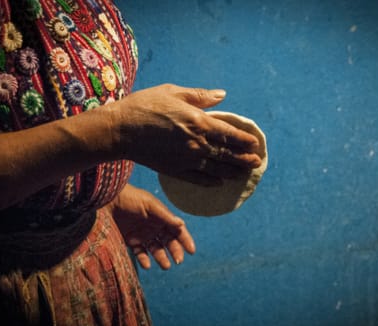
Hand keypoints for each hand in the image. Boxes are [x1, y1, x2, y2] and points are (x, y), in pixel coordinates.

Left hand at [106, 184, 195, 269]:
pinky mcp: (131, 241)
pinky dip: (144, 260)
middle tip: (178, 260)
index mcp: (162, 217)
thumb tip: (181, 224)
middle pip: (169, 242)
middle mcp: (155, 227)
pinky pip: (140, 253)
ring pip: (156, 250)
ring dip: (162, 258)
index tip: (191, 251)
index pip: (177, 230)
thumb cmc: (130, 198)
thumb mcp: (149, 205)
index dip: (185, 240)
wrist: (107, 200)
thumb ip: (165, 215)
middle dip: (175, 251)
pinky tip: (147, 264)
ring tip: (165, 266)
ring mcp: (143, 235)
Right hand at [109, 84, 261, 185]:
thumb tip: (222, 95)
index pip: (230, 134)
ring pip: (217, 168)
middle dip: (244, 159)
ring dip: (232, 171)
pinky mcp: (175, 170)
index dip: (245, 140)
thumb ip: (200, 96)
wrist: (120, 130)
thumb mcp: (173, 92)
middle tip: (256, 163)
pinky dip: (211, 181)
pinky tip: (219, 183)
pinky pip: (198, 179)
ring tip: (243, 174)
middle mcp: (197, 143)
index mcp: (199, 122)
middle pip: (227, 154)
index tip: (255, 144)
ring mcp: (187, 159)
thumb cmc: (145, 105)